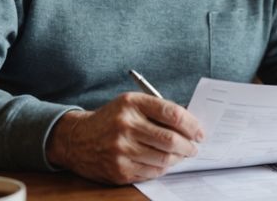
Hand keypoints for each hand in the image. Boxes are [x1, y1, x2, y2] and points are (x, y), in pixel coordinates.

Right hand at [46, 92, 203, 184]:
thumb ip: (158, 109)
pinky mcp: (119, 170)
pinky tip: (164, 162)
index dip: (192, 125)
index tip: (200, 132)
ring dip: (178, 159)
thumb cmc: (112, 119)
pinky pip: (152, 172)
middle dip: (189, 146)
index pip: (172, 114)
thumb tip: (190, 124)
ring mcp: (121, 150)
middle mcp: (125, 126)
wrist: (76, 139)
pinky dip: (163, 168)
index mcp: (131, 104)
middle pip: (170, 139)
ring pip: (164, 159)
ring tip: (181, 155)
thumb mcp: (131, 104)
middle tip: (194, 147)